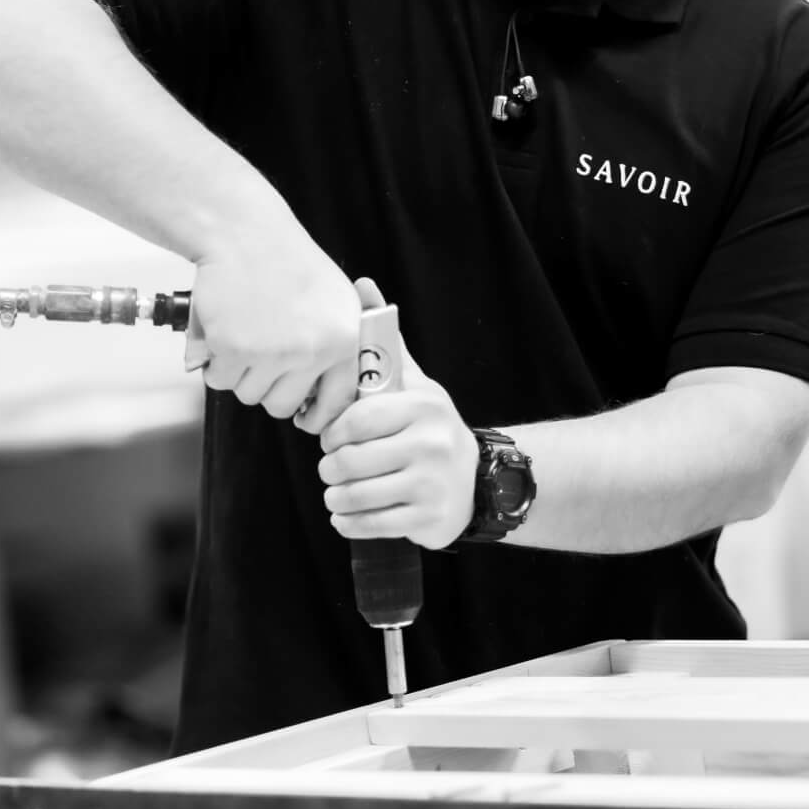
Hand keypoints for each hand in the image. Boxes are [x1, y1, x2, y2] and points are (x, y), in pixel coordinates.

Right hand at [193, 208, 362, 433]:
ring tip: (243, 335)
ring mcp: (274, 352)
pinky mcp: (235, 349)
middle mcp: (315, 350)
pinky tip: (223, 332)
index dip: (317, 414)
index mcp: (346, 339)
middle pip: (284, 405)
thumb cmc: (287, 263)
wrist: (245, 233)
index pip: (338, 402)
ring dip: (239, 374)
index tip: (304, 415)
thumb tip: (328, 399)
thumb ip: (338, 347)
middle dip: (268, 388)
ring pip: (250, 395)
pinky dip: (215, 364)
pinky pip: (221, 380)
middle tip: (260, 356)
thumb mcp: (336, 301)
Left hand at [317, 279, 478, 548]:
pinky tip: (348, 514)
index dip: (332, 431)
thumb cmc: (429, 428)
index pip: (354, 420)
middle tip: (333, 467)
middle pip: (348, 461)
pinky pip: (368, 525)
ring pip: (354, 495)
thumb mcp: (414, 384)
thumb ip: (385, 341)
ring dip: (335, 497)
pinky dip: (348, 522)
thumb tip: (362, 284)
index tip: (332, 437)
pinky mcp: (428, 519)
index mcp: (422, 406)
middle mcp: (431, 443)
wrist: (478, 482)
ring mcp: (432, 484)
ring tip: (337, 491)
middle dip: (330, 467)